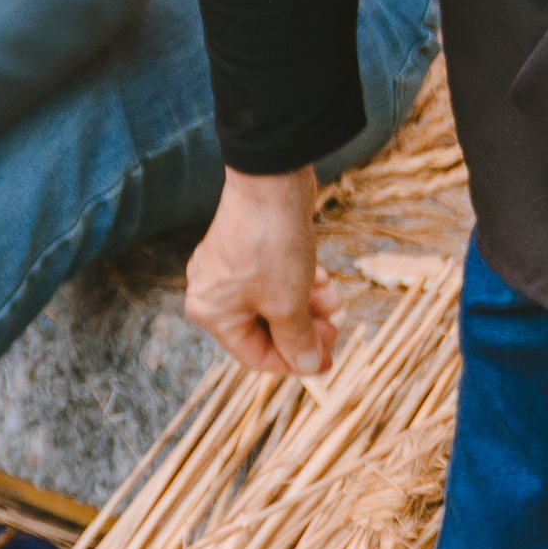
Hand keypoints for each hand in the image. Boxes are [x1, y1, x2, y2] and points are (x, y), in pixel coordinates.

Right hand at [184, 165, 332, 378]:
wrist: (272, 180)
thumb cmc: (273, 246)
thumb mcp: (289, 304)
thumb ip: (298, 341)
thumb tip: (307, 368)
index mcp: (212, 312)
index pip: (255, 355)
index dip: (294, 363)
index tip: (326, 362)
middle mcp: (211, 291)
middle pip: (265, 328)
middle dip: (304, 330)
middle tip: (335, 331)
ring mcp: (226, 266)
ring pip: (273, 301)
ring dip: (307, 306)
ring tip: (336, 300)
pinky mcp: (245, 246)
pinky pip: (273, 278)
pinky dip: (298, 283)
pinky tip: (322, 278)